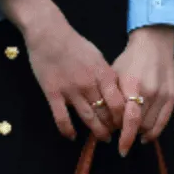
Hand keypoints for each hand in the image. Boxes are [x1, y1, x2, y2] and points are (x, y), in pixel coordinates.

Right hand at [0, 0, 124, 140]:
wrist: (49, 34)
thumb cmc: (75, 44)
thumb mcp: (98, 57)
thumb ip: (106, 76)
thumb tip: (114, 92)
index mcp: (103, 75)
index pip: (119, 104)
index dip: (123, 117)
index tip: (124, 122)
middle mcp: (90, 85)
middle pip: (105, 114)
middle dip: (112, 127)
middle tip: (114, 133)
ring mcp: (71, 91)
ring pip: (88, 119)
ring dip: (97, 131)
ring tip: (102, 139)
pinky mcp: (53, 94)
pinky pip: (62, 118)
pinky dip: (67, 130)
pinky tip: (72, 137)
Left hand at [111, 26, 173, 155]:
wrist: (154, 45)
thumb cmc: (130, 60)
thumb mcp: (115, 75)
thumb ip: (112, 99)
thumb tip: (108, 123)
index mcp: (132, 86)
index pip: (130, 120)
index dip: (126, 138)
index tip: (121, 149)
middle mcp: (150, 92)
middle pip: (140, 126)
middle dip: (129, 132)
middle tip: (121, 130)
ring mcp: (163, 95)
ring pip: (151, 126)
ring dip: (140, 132)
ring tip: (132, 129)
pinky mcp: (172, 97)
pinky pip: (164, 122)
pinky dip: (154, 132)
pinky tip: (145, 135)